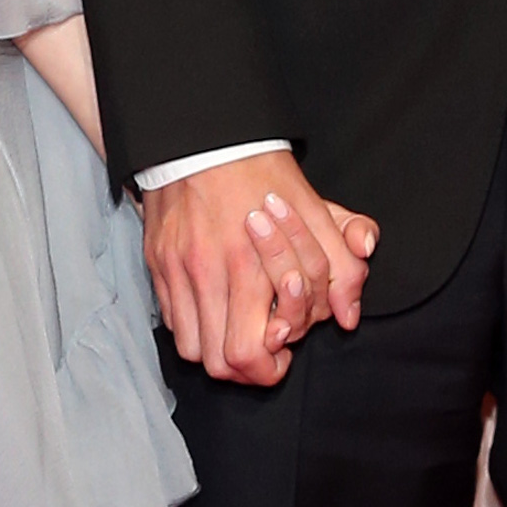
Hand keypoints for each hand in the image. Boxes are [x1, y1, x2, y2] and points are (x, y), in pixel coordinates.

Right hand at [143, 151, 376, 386]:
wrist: (205, 138)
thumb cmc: (263, 175)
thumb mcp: (318, 214)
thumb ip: (342, 266)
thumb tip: (348, 315)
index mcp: (249, 266)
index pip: (249, 353)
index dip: (271, 366)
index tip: (284, 348)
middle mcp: (208, 275)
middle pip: (219, 363)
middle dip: (248, 369)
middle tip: (265, 349)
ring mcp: (177, 271)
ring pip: (192, 349)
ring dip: (218, 350)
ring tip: (239, 331)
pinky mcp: (158, 264)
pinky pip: (172, 321)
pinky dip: (195, 327)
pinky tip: (216, 309)